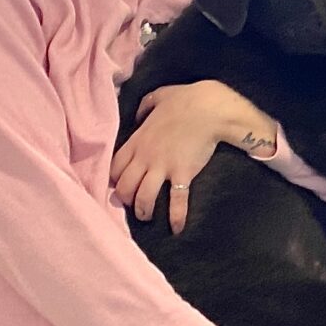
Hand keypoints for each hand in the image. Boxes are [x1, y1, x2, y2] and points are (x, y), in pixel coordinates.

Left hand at [111, 80, 278, 232]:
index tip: (120, 185)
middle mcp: (145, 156)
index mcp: (137, 140)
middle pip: (125, 186)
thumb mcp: (158, 96)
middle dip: (125, 199)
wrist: (210, 108)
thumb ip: (144, 107)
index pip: (115, 167)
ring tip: (147, 217)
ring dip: (143, 210)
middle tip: (132, 203)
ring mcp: (163, 166)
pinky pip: (176, 200)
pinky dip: (177, 216)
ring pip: (143, 196)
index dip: (115, 180)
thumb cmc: (186, 99)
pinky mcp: (183, 174)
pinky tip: (177, 228)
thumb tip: (139, 116)